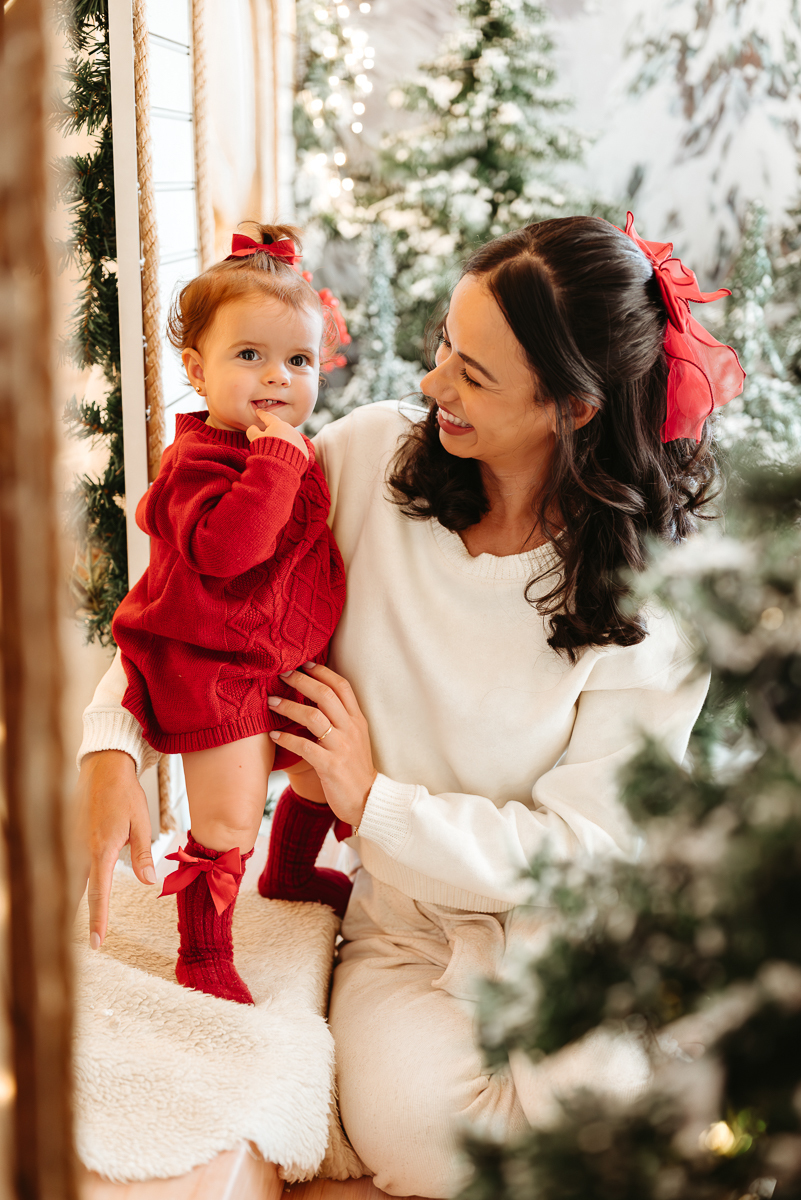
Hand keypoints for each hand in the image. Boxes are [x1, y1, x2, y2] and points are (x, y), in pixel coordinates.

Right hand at [75, 750, 155, 947]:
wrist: (103, 767)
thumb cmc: (125, 793)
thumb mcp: (142, 822)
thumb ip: (143, 855)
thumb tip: (148, 882)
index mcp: (102, 849)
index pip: (98, 893)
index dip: (98, 919)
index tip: (97, 942)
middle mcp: (81, 849)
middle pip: (79, 891)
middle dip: (84, 916)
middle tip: (93, 943)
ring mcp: (71, 842)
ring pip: (71, 878)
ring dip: (75, 899)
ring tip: (80, 924)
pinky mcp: (68, 836)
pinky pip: (69, 863)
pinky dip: (71, 879)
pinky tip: (72, 890)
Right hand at [246, 410, 308, 459]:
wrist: (280, 467)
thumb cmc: (266, 451)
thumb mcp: (255, 439)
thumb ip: (252, 431)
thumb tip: (253, 427)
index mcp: (278, 425)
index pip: (268, 417)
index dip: (262, 414)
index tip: (258, 411)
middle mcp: (291, 430)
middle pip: (281, 428)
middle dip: (275, 430)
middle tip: (268, 434)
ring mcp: (299, 440)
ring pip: (289, 438)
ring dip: (284, 441)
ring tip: (277, 449)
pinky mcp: (304, 451)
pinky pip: (296, 448)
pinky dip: (291, 450)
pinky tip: (285, 456)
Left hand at [267, 663, 377, 827]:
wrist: (369, 801)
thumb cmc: (355, 769)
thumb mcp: (354, 739)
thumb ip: (340, 720)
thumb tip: (315, 700)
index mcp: (357, 720)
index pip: (342, 686)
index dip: (322, 672)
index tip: (303, 663)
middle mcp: (351, 729)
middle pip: (325, 695)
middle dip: (301, 681)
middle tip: (282, 674)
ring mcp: (342, 747)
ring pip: (313, 716)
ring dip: (289, 707)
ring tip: (271, 702)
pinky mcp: (331, 766)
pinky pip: (305, 746)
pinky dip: (287, 739)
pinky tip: (274, 736)